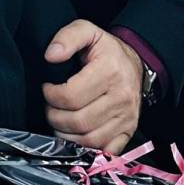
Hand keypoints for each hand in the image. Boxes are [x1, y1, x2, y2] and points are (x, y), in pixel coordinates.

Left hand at [43, 20, 143, 154]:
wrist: (136, 65)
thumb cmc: (107, 51)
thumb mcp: (88, 32)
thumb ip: (67, 37)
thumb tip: (51, 55)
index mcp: (111, 71)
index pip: (70, 96)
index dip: (50, 95)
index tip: (47, 89)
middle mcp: (122, 97)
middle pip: (77, 121)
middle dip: (54, 117)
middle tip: (50, 107)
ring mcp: (127, 118)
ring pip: (88, 140)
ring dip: (65, 135)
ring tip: (59, 120)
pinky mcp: (128, 132)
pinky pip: (102, 151)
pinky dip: (84, 149)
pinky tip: (74, 135)